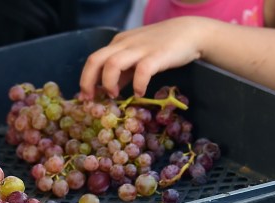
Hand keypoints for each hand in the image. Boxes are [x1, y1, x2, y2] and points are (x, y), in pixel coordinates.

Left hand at [79, 17, 213, 98]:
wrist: (189, 32)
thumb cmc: (162, 46)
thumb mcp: (137, 56)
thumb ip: (124, 72)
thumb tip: (111, 89)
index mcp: (118, 44)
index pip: (94, 60)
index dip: (86, 79)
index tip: (85, 97)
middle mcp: (124, 44)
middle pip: (96, 60)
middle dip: (88, 81)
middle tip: (90, 99)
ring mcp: (140, 49)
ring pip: (113, 64)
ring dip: (109, 82)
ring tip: (115, 96)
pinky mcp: (157, 55)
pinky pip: (142, 71)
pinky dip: (138, 84)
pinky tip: (140, 93)